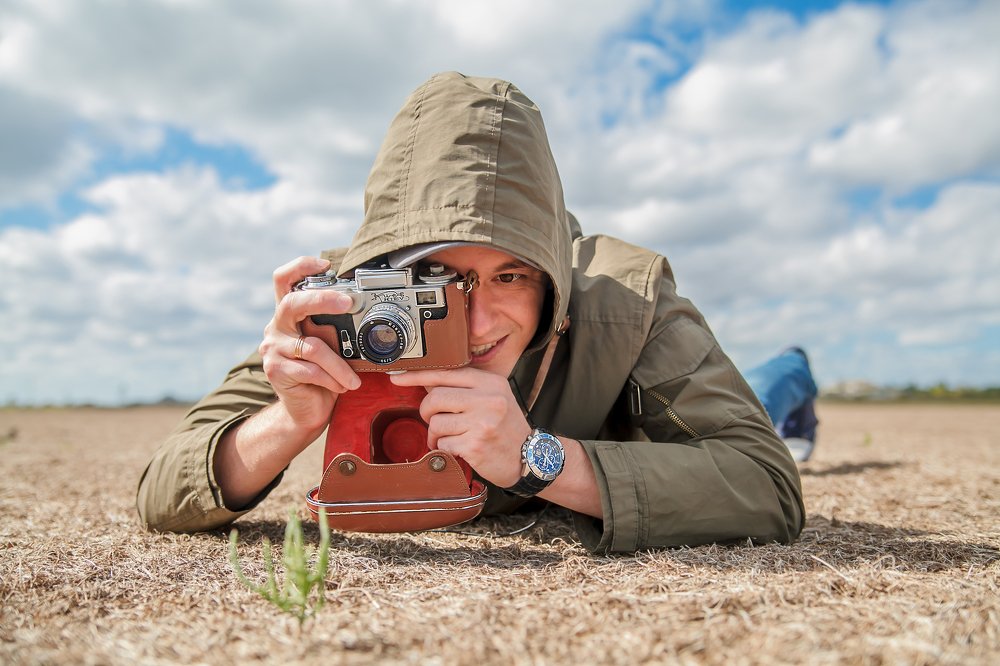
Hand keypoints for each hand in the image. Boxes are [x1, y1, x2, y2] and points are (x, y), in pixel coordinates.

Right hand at [258, 256, 360, 432]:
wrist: (305, 410)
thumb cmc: (321, 374)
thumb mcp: (329, 345)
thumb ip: (333, 327)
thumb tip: (364, 309)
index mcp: (289, 315)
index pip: (284, 280)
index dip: (301, 267)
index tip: (325, 264)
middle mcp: (276, 327)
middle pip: (292, 302)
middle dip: (323, 299)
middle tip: (349, 303)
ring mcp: (272, 348)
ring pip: (313, 347)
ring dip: (339, 365)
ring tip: (353, 379)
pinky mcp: (275, 370)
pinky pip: (311, 370)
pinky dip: (332, 379)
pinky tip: (341, 387)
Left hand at [389, 367, 530, 487]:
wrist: (530, 458)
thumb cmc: (506, 427)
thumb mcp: (493, 398)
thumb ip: (464, 388)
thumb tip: (426, 382)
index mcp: (490, 382)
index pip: (446, 373)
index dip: (417, 376)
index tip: (396, 378)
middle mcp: (488, 399)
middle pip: (434, 398)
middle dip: (427, 412)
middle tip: (435, 421)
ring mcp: (482, 422)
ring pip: (435, 423)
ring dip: (436, 435)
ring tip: (451, 438)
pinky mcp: (475, 446)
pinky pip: (442, 444)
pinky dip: (445, 449)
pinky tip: (459, 449)